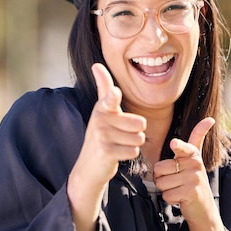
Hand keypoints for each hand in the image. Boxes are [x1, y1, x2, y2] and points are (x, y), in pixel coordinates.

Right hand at [71, 63, 146, 188]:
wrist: (90, 165)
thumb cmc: (102, 134)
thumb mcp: (102, 110)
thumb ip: (104, 87)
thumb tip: (96, 64)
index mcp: (102, 107)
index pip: (109, 99)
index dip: (113, 97)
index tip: (114, 93)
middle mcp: (100, 120)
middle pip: (140, 123)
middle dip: (136, 132)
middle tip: (120, 135)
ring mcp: (102, 136)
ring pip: (139, 138)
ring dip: (133, 144)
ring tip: (118, 145)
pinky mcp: (106, 152)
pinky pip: (134, 151)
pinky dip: (129, 154)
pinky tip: (117, 154)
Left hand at [153, 117, 217, 223]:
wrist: (204, 208)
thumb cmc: (192, 180)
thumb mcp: (194, 158)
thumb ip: (197, 138)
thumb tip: (210, 119)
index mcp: (193, 155)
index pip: (183, 148)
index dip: (177, 146)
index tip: (174, 143)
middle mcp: (195, 165)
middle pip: (159, 168)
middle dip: (161, 177)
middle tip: (175, 181)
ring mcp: (194, 179)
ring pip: (161, 182)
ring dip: (165, 189)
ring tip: (178, 189)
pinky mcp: (191, 193)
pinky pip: (166, 195)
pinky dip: (169, 199)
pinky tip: (180, 198)